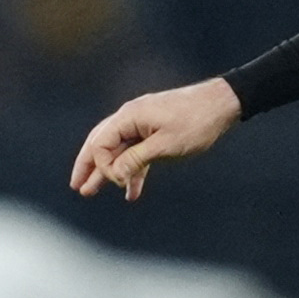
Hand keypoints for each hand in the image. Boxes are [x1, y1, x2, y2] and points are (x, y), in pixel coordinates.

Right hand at [69, 76, 241, 202]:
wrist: (221, 104)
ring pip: (118, 150)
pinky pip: (136, 152)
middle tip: (76, 187)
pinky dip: (133, 171)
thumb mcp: (166, 145)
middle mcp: (130, 117)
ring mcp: (142, 123)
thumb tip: (114, 173)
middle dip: (89, 166)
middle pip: (100, 143)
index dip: (103, 166)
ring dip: (107, 171)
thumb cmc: (195, 123)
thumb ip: (137, 159)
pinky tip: (132, 193)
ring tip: (92, 191)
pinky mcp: (154, 131)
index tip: (118, 181)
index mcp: (129, 117)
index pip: (100, 143)